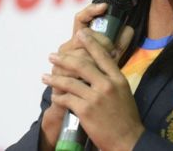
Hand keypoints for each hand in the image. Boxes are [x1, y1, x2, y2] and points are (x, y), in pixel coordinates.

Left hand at [44, 29, 143, 150]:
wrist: (127, 139)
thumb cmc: (126, 117)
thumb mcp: (124, 92)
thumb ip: (111, 79)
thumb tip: (97, 67)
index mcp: (118, 79)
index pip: (103, 55)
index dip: (91, 43)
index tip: (80, 34)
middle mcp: (107, 85)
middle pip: (82, 65)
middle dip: (64, 59)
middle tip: (53, 56)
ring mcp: (95, 98)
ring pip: (69, 82)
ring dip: (54, 78)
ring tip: (45, 76)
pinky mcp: (85, 111)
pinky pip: (66, 99)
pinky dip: (58, 97)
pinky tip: (54, 95)